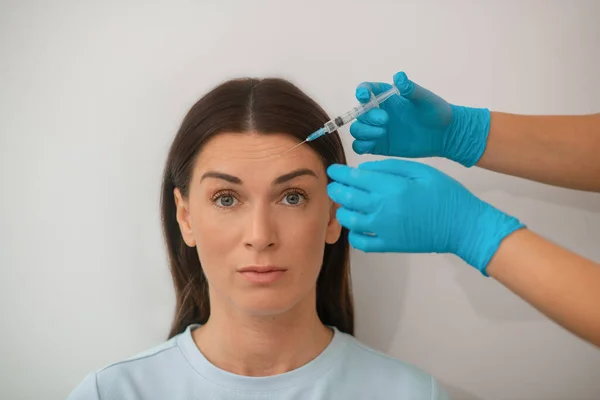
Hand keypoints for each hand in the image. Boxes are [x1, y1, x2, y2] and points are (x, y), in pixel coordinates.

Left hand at [326, 159, 524, 274]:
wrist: (463, 226)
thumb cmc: (445, 194)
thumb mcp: (421, 171)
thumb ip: (390, 168)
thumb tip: (364, 169)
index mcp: (391, 187)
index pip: (355, 178)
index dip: (340, 173)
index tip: (333, 170)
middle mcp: (383, 208)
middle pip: (347, 198)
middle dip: (336, 190)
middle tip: (334, 185)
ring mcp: (384, 230)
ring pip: (350, 221)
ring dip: (343, 211)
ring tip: (344, 205)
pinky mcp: (389, 246)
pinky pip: (361, 242)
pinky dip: (353, 234)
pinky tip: (357, 226)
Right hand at [351, 71, 490, 166]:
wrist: (444, 135)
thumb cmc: (436, 112)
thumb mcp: (426, 98)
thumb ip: (411, 89)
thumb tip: (399, 77)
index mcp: (386, 97)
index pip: (366, 90)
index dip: (361, 92)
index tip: (365, 97)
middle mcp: (378, 112)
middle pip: (359, 113)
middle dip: (368, 116)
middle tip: (386, 120)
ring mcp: (376, 130)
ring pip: (356, 130)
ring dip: (364, 131)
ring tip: (383, 133)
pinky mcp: (378, 146)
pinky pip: (359, 147)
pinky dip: (361, 146)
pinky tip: (374, 144)